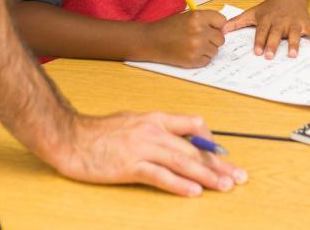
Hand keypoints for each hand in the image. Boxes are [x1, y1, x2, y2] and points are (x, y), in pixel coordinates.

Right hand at [52, 110, 247, 196]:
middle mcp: (152, 130)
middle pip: (193, 149)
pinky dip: (179, 184)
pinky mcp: (130, 166)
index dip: (211, 142)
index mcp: (154, 118)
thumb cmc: (99, 132)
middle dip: (218, 164)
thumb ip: (156, 130)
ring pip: (182, 161)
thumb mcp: (133, 122)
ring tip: (225, 186)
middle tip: (238, 176)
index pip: (192, 125)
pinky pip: (160, 176)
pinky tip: (193, 192)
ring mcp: (142, 148)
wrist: (72, 138)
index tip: (222, 155)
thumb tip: (177, 141)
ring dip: (207, 176)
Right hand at [145, 10, 225, 67]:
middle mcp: (199, 31)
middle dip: (212, 39)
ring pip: (215, 51)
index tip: (212, 28)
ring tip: (192, 45)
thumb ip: (204, 20)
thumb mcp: (186, 16)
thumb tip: (224, 29)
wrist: (151, 41)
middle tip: (200, 38)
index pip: (222, 21)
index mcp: (197, 16)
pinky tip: (189, 53)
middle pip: (220, 38)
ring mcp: (197, 47)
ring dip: (206, 50)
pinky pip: (207, 61)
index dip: (217, 25)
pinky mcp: (193, 60)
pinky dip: (200, 59)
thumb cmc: (168, 27)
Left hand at [222, 0, 309, 58]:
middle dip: (273, 45)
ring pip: (293, 33)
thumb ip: (237, 22)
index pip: (261, 31)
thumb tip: (221, 30)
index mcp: (267, 19)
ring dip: (293, 43)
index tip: (256, 52)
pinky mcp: (305, 23)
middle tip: (269, 56)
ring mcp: (293, 22)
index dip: (259, 41)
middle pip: (276, 34)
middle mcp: (280, 21)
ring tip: (292, 55)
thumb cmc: (269, 7)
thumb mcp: (252, 12)